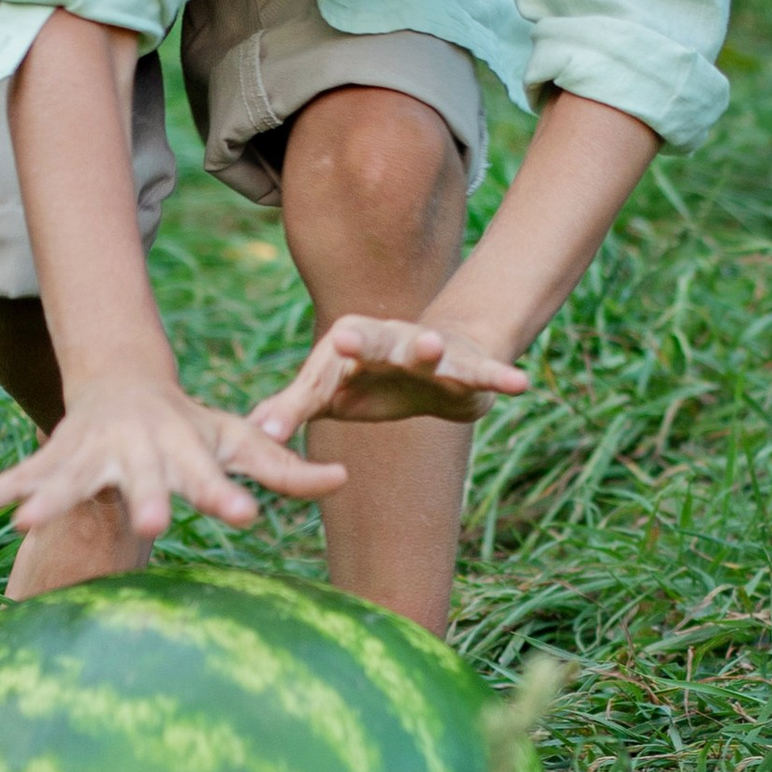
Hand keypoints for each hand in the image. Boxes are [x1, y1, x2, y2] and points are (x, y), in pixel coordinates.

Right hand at [0, 370, 347, 543]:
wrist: (125, 383)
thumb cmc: (192, 426)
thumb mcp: (241, 442)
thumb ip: (287, 470)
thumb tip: (345, 479)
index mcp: (182, 450)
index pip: (212, 477)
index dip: (229, 496)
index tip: (245, 519)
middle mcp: (134, 452)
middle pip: (140, 480)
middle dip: (143, 499)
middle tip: (152, 524)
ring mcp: (87, 455)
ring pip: (66, 481)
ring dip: (46, 502)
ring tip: (21, 524)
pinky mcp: (51, 461)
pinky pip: (13, 481)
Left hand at [249, 313, 529, 438]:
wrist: (440, 354)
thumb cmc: (372, 379)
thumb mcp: (331, 393)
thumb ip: (292, 408)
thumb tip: (251, 432)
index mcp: (349, 346)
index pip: (321, 367)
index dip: (302, 389)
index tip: (277, 414)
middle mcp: (387, 341)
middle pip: (371, 340)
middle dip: (360, 342)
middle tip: (343, 339)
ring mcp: (431, 351)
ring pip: (429, 350)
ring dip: (428, 348)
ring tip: (430, 344)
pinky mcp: (468, 368)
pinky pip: (483, 373)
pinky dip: (499, 377)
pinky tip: (520, 385)